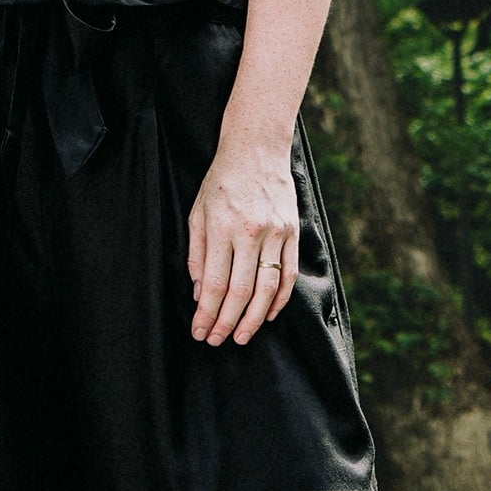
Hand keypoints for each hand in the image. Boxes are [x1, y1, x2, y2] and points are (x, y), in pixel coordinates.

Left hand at [187, 140, 297, 344]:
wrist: (257, 149)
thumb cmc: (221, 180)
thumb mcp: (197, 212)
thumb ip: (197, 254)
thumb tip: (200, 293)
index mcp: (222, 228)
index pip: (215, 284)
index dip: (207, 314)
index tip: (201, 331)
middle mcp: (251, 233)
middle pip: (240, 292)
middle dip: (228, 322)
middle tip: (218, 341)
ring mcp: (276, 234)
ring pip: (267, 289)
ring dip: (254, 319)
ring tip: (242, 336)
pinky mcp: (292, 233)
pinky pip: (288, 275)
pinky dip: (279, 300)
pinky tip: (267, 315)